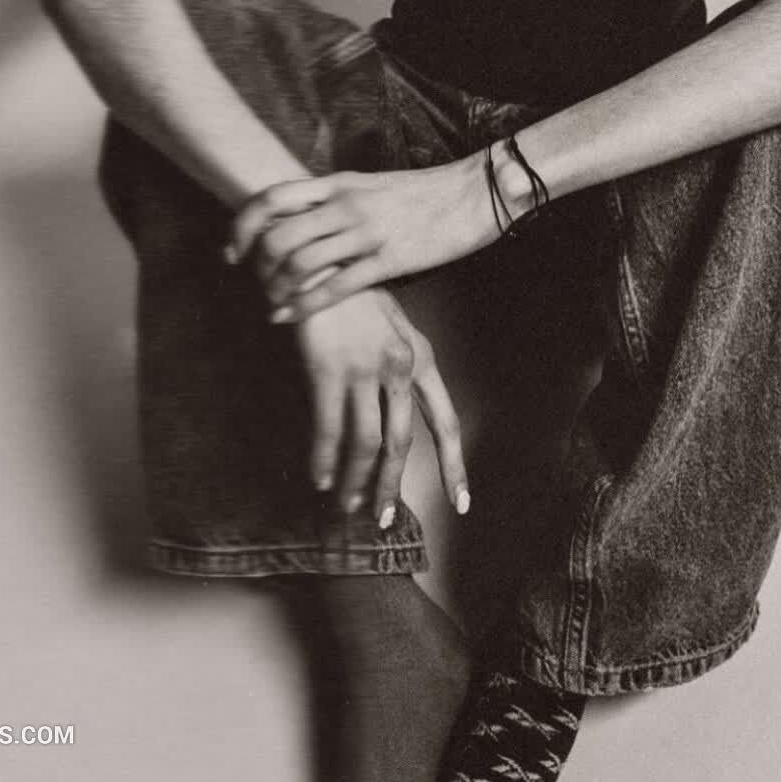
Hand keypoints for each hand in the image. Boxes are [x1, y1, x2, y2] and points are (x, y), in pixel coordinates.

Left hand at [229, 159, 499, 321]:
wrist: (474, 192)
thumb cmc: (422, 193)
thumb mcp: (369, 186)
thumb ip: (335, 199)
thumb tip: (301, 218)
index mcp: (338, 183)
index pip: (272, 198)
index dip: (243, 226)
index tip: (232, 252)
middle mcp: (346, 204)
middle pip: (278, 236)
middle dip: (257, 267)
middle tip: (256, 285)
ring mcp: (366, 232)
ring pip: (300, 264)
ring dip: (277, 290)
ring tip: (273, 303)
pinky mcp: (389, 259)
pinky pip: (335, 287)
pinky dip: (303, 306)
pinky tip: (289, 317)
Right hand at [294, 288, 469, 523]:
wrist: (319, 260)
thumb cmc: (353, 292)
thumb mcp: (390, 324)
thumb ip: (397, 365)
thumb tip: (392, 410)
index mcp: (420, 357)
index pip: (444, 420)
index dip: (454, 464)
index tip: (461, 502)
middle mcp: (400, 366)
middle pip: (401, 442)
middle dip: (390, 486)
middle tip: (382, 520)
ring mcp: (364, 368)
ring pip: (365, 442)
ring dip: (355, 480)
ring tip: (345, 505)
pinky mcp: (328, 368)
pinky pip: (329, 427)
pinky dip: (324, 459)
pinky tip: (319, 478)